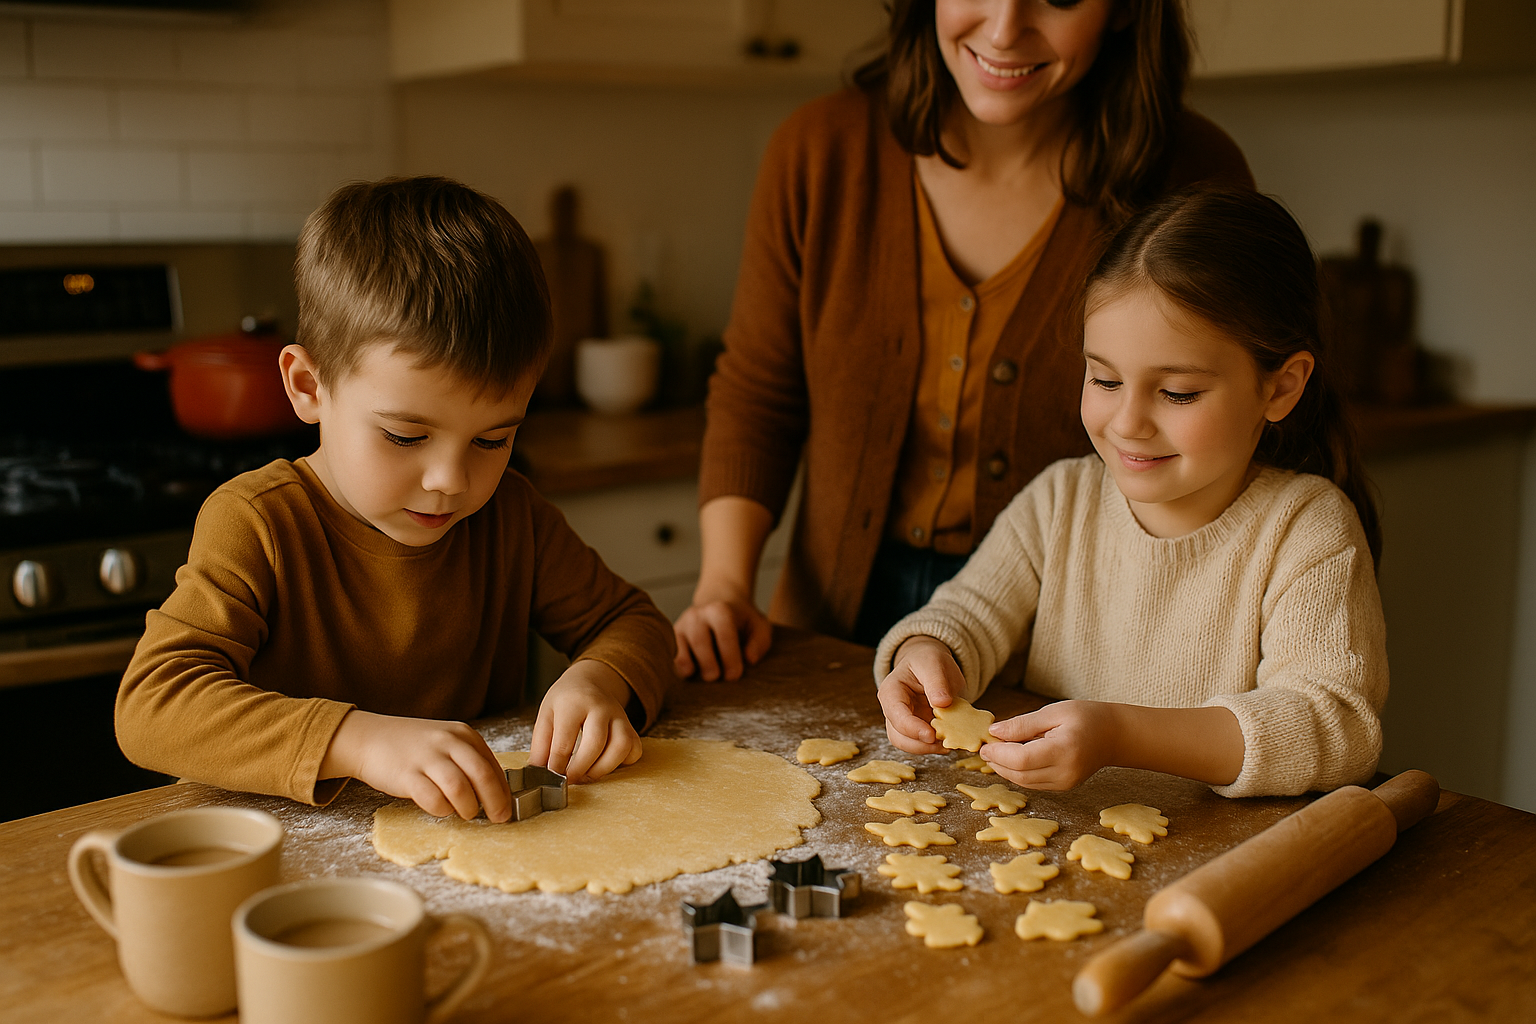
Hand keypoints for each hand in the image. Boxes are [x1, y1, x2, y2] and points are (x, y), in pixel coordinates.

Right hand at [320, 710, 512, 821]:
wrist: (370, 738)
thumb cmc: (413, 747)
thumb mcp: (446, 743)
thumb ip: (469, 762)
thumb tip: (495, 793)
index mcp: (463, 735)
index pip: (493, 765)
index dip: (503, 791)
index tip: (508, 809)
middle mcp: (448, 742)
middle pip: (482, 775)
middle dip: (495, 802)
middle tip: (498, 818)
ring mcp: (427, 757)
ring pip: (460, 788)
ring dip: (468, 807)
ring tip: (467, 814)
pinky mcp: (406, 774)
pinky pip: (432, 798)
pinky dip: (442, 809)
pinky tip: (441, 809)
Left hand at [531, 660, 642, 783]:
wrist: (590, 681)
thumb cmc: (566, 700)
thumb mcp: (546, 714)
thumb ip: (540, 744)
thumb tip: (538, 771)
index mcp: (573, 703)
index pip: (564, 740)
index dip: (556, 765)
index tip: (551, 776)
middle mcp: (600, 707)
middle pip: (596, 743)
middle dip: (581, 768)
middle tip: (570, 779)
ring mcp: (619, 716)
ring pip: (621, 746)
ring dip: (604, 769)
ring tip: (587, 775)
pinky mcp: (631, 726)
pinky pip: (634, 749)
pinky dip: (623, 763)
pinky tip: (605, 764)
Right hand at [672, 587, 771, 681]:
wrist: (717, 601)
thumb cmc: (742, 620)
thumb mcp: (759, 626)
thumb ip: (760, 642)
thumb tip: (749, 659)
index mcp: (720, 610)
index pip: (724, 634)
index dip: (730, 657)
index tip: (735, 675)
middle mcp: (697, 615)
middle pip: (699, 642)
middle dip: (709, 665)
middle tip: (718, 678)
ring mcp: (682, 625)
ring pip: (680, 650)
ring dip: (692, 669)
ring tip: (706, 677)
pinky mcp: (672, 637)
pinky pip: (671, 657)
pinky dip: (679, 669)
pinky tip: (693, 674)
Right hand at [876, 637, 966, 754]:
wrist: (931, 665)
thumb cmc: (928, 660)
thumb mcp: (933, 662)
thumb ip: (936, 681)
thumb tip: (942, 702)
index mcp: (891, 691)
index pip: (896, 714)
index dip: (912, 728)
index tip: (931, 735)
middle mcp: (893, 710)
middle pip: (898, 736)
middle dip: (920, 744)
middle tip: (945, 743)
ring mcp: (904, 722)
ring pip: (909, 745)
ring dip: (928, 749)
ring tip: (949, 743)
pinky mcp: (917, 730)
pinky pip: (922, 744)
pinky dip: (936, 747)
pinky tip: (951, 741)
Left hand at [980, 700, 1119, 789]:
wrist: (1115, 735)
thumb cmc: (1086, 717)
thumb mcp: (1053, 712)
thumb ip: (1022, 724)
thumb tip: (994, 732)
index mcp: (1063, 750)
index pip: (1021, 759)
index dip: (998, 753)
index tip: (985, 743)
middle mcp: (1065, 772)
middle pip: (1019, 774)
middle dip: (998, 762)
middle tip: (986, 747)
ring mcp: (1066, 783)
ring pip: (1024, 782)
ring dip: (1005, 769)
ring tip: (995, 752)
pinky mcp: (1064, 786)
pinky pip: (1033, 783)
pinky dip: (1018, 773)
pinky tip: (1012, 759)